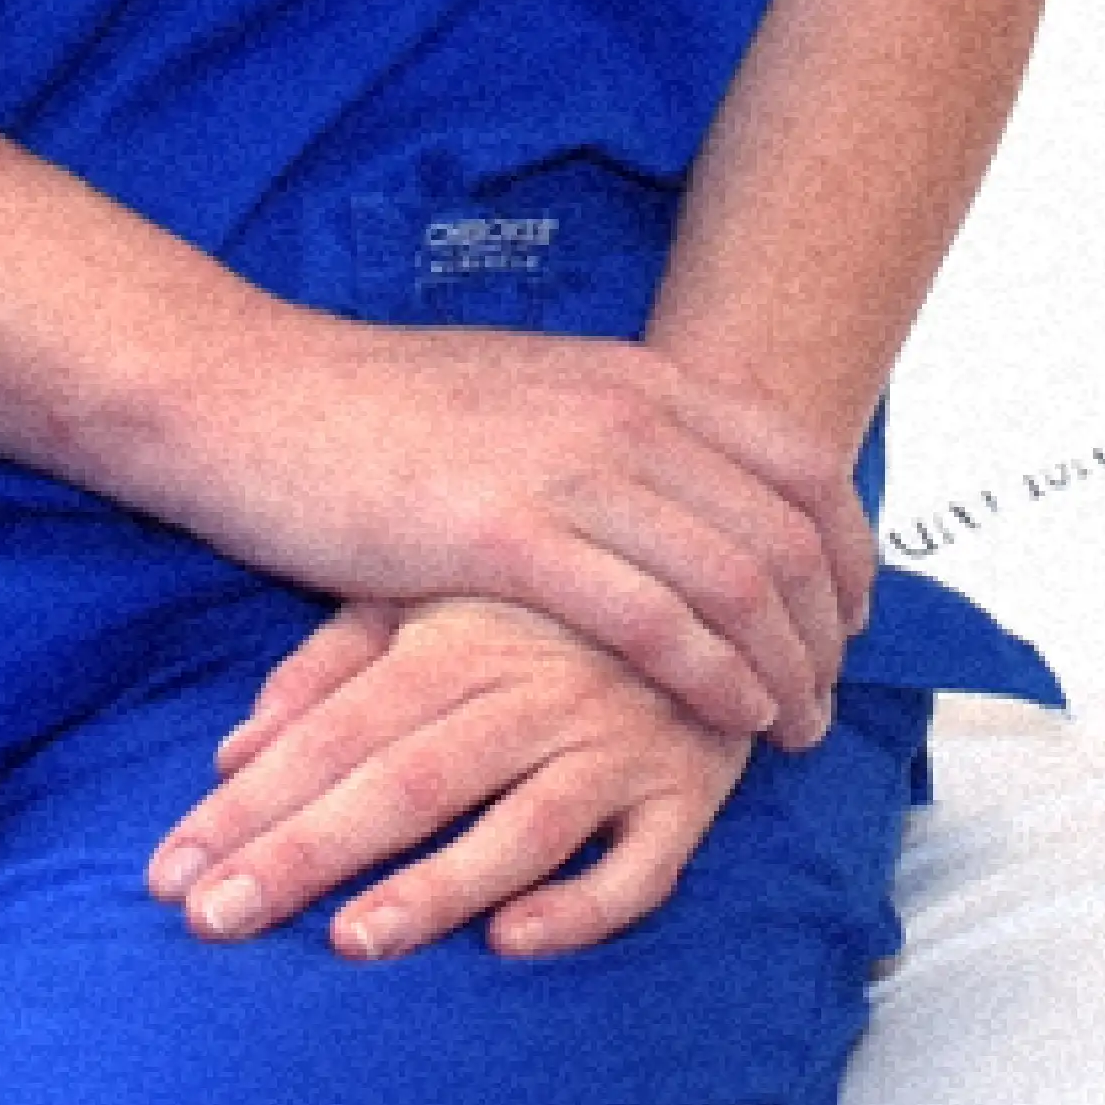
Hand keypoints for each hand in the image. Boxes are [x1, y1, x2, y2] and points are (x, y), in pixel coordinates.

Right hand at [119, 316, 870, 748]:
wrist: (253, 398)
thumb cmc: (376, 412)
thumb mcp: (527, 395)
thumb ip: (611, 431)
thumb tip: (679, 484)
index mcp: (636, 376)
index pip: (800, 463)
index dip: (849, 550)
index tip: (851, 615)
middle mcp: (626, 413)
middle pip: (789, 532)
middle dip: (829, 629)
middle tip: (826, 695)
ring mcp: (571, 470)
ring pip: (739, 582)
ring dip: (784, 667)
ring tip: (789, 728)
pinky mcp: (509, 538)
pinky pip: (655, 621)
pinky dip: (711, 678)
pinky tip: (727, 721)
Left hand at [151, 596, 760, 958]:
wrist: (716, 530)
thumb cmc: (542, 585)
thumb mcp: (427, 600)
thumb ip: (329, 669)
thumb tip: (231, 756)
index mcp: (461, 637)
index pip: (334, 733)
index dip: (251, 806)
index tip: (172, 873)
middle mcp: (536, 687)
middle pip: (407, 780)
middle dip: (304, 854)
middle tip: (216, 919)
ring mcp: (619, 738)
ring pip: (522, 825)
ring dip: (438, 885)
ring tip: (353, 941)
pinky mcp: (694, 786)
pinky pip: (647, 864)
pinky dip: (583, 906)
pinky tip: (514, 941)